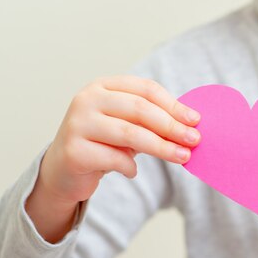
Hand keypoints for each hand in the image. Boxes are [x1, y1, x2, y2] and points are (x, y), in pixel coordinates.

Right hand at [37, 75, 201, 204]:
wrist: (62, 170)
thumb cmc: (102, 143)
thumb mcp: (125, 124)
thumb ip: (150, 119)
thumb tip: (191, 124)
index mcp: (103, 86)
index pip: (145, 89)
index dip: (173, 105)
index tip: (195, 120)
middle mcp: (87, 99)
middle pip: (140, 110)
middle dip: (172, 126)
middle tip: (194, 140)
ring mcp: (77, 123)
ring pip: (130, 134)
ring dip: (162, 147)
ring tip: (182, 157)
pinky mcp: (73, 151)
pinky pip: (114, 158)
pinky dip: (130, 167)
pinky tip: (133, 171)